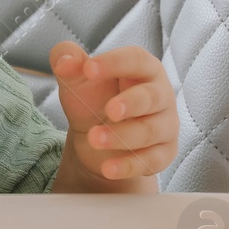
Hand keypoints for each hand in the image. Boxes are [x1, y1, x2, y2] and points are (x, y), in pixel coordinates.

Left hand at [50, 42, 178, 184]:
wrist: (95, 140)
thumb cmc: (92, 100)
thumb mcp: (76, 80)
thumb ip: (67, 60)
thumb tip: (63, 60)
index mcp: (142, 69)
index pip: (135, 60)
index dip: (114, 63)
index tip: (88, 69)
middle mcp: (159, 95)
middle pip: (152, 96)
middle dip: (131, 103)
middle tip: (109, 110)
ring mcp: (164, 125)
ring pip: (150, 131)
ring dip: (121, 136)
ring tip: (94, 138)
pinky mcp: (162, 153)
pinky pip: (151, 160)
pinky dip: (129, 165)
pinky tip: (108, 168)